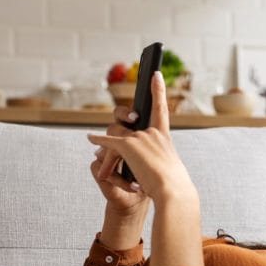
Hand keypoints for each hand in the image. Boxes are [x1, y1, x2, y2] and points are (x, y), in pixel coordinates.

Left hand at [86, 71, 196, 206]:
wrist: (173, 192)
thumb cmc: (174, 188)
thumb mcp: (169, 171)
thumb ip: (159, 162)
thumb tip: (153, 167)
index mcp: (164, 137)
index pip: (161, 108)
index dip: (158, 90)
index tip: (155, 73)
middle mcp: (152, 132)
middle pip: (130, 128)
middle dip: (126, 121)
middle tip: (128, 117)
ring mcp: (140, 137)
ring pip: (118, 140)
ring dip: (110, 155)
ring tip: (106, 168)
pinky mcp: (128, 145)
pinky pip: (108, 142)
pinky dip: (99, 140)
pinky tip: (90, 138)